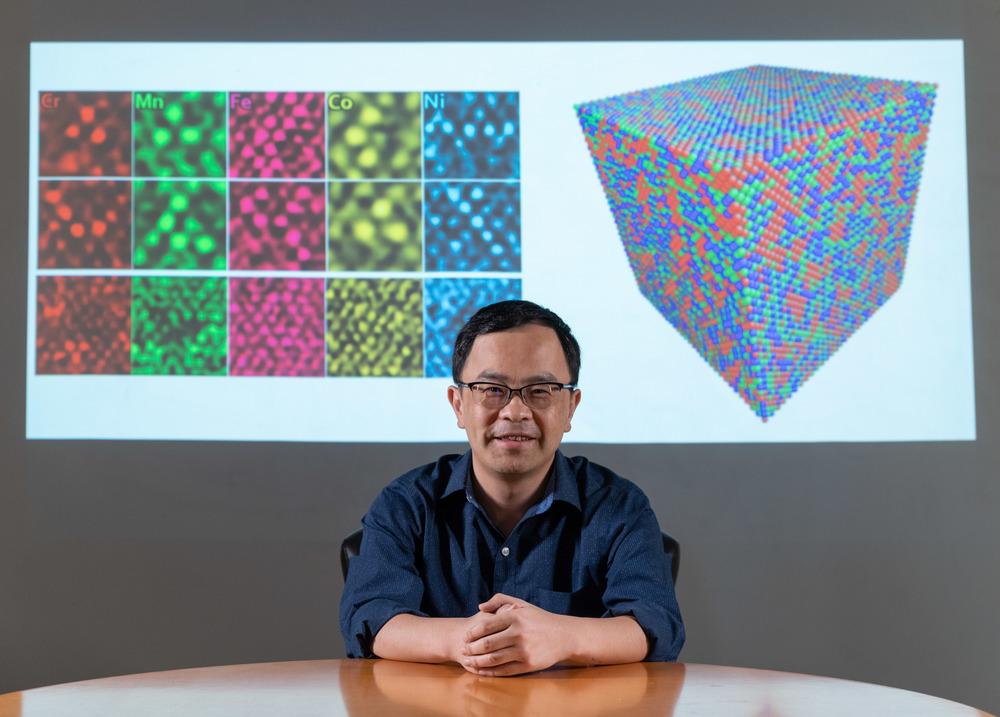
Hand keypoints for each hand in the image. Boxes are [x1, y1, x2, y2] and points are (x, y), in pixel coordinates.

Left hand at [459, 593, 574, 675]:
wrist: (564, 636)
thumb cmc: (539, 619)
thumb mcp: (522, 604)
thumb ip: (500, 600)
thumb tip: (480, 607)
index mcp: (516, 617)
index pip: (487, 625)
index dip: (473, 633)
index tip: (465, 636)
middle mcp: (519, 634)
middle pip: (488, 644)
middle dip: (472, 648)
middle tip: (463, 650)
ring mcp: (524, 650)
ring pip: (494, 658)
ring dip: (478, 662)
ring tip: (469, 662)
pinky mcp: (529, 664)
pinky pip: (505, 670)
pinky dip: (490, 672)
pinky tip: (482, 671)